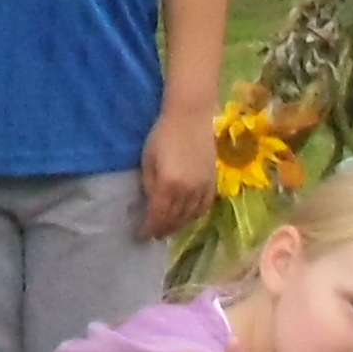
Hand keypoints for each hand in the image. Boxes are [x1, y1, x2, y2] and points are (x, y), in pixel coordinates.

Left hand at [140, 104, 216, 245]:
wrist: (191, 116)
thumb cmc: (163, 134)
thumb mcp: (147, 159)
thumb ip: (149, 184)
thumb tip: (150, 202)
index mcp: (168, 185)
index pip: (157, 217)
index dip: (147, 229)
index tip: (140, 235)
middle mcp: (187, 191)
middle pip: (174, 220)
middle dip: (161, 230)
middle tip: (152, 235)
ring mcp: (202, 187)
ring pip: (190, 217)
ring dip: (177, 226)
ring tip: (168, 228)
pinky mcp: (212, 182)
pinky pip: (204, 207)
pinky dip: (194, 216)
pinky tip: (187, 217)